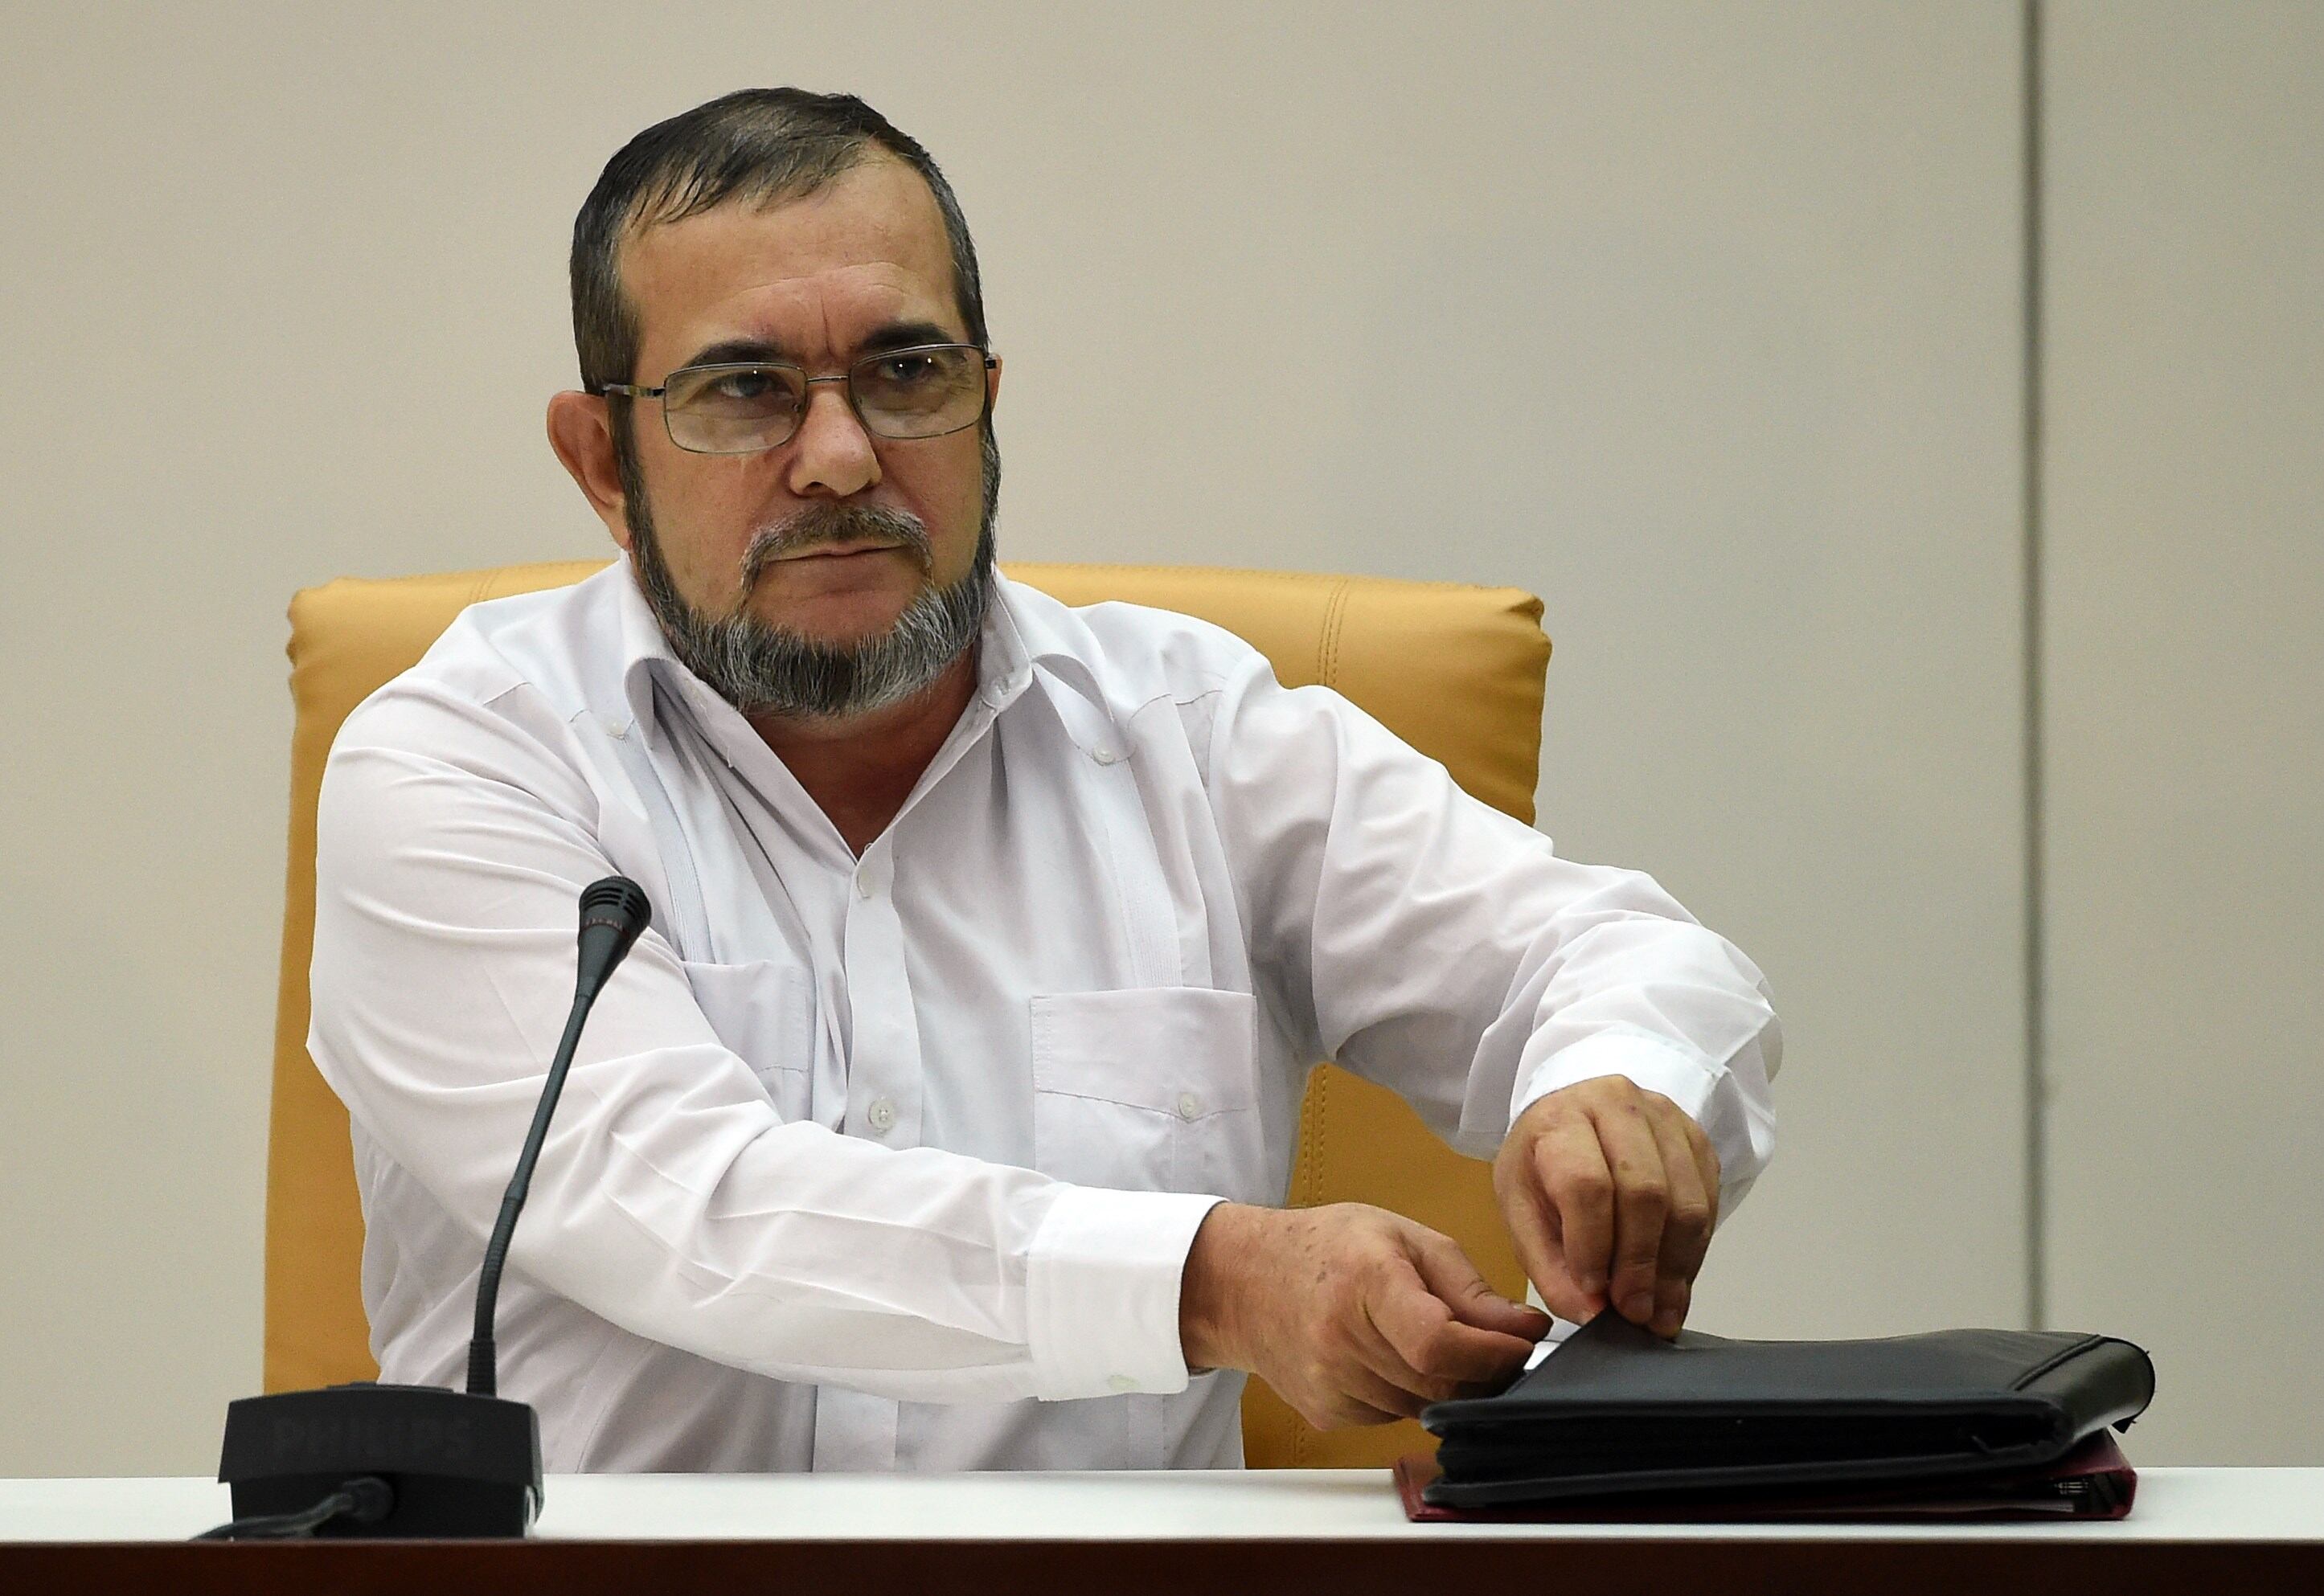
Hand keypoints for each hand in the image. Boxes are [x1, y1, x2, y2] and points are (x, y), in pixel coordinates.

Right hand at [1177, 1202, 1548, 1428]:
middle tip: (1496, 1346)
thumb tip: (1527, 1329)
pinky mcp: (1326, 1413)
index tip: (1521, 1344)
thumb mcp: (1403, 1238)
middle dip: (1483, 1371)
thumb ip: (1468, 1287)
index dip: (1491, 1354)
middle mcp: (1341, 1340)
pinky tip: (1392, 1358)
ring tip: (1436, 1341)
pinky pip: (1395, 1416)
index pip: (1439, 1342)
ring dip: (1449, 1384)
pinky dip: (1411, 1393)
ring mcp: (1330, 1383)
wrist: (1244, 1281)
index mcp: (1365, 1282)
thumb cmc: (1327, 1247)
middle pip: (1440, 1382)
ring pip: (1424, 1406)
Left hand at [1492, 1077, 1719, 1337]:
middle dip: (1641, 1263)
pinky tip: (1674, 1283)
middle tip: (1634, 1311)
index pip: (1587, 1183)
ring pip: (1685, 1202)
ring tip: (1658, 1310)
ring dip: (1674, 1267)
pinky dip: (1693, 1253)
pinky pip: (1707, 1204)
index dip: (1594, 1243)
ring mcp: (1664, 1119)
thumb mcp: (1523, 1212)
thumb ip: (1549, 1266)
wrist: (1575, 1121)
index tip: (1594, 1290)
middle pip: (1645, 1192)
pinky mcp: (1696, 1140)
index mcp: (1560, 1119)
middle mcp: (1616, 1105)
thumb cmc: (1543, 1165)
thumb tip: (1588, 1312)